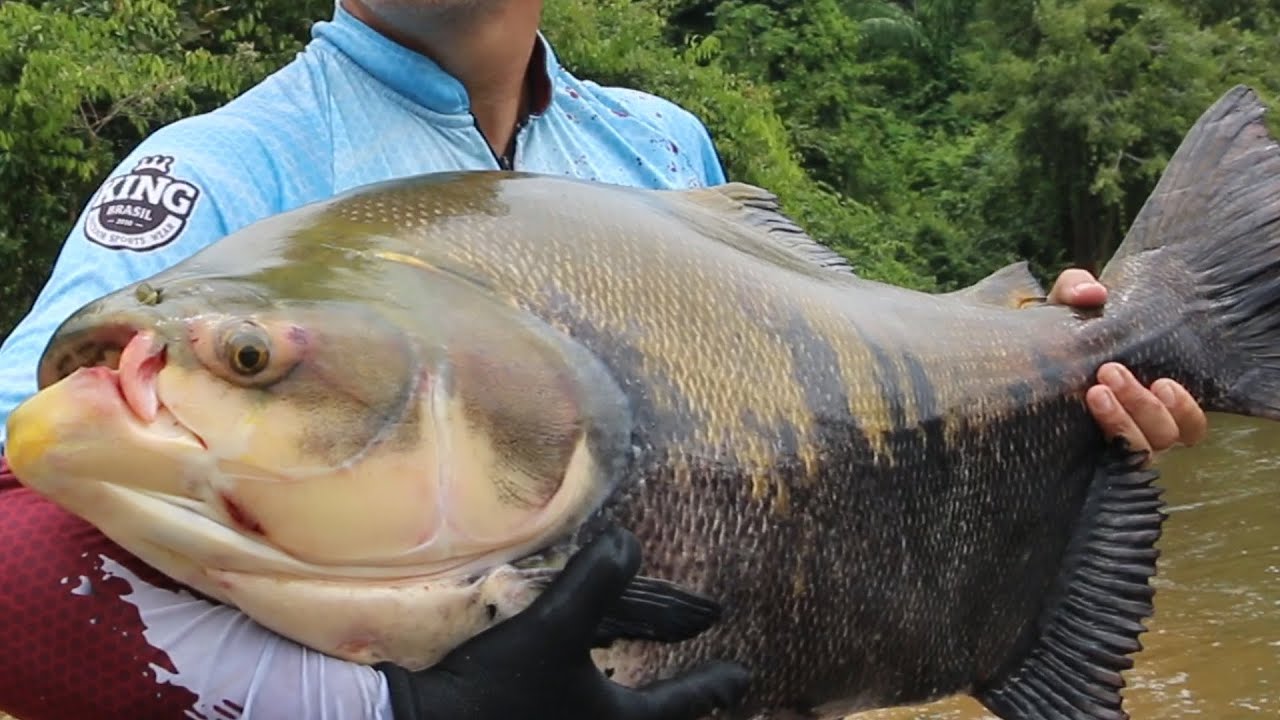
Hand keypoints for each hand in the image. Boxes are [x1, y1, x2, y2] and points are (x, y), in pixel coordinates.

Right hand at [377, 526, 750, 719]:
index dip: (712, 684)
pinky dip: (595, 711)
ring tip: (640, 697)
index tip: (743, 676)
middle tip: (707, 700)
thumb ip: (595, 580)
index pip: (680, 703)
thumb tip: (629, 541)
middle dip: (680, 712)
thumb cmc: (500, 687)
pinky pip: (584, 719)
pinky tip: (575, 695)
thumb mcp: (553, 625)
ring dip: (635, 712)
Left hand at [1048, 269, 1208, 457]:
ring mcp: (1108, 447)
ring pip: (1140, 452)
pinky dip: (1102, 443)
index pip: (1188, 424)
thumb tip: (1093, 294)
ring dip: (1123, 422)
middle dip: (1142, 404)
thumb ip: (1077, 290)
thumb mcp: (1065, 309)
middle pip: (1165, 436)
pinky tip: (1081, 422)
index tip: (1162, 382)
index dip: (1184, 409)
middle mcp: (1135, 430)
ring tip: (1095, 393)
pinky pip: (1105, 465)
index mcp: (1149, 402)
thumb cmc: (1054, 336)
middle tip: (1109, 372)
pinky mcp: (1078, 460)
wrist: (1007, 363)